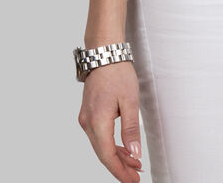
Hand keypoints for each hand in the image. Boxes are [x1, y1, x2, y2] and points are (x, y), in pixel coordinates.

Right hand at [77, 61, 143, 181]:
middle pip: (103, 153)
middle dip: (120, 167)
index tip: (132, 180)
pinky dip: (111, 144)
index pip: (108, 156)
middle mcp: (88, 123)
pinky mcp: (89, 113)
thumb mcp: (130, 101)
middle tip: (136, 176)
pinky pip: (99, 136)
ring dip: (116, 156)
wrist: (104, 54)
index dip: (120, 171)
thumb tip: (134, 153)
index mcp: (98, 121)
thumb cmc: (117, 73)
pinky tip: (123, 149)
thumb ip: (130, 129)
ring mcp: (86, 118)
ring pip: (101, 146)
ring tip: (134, 163)